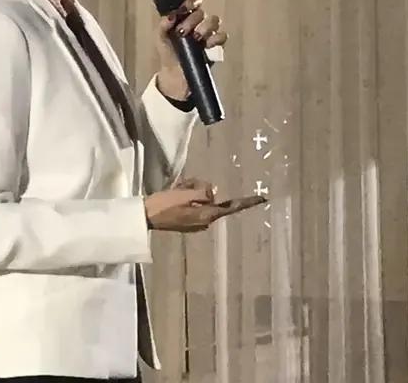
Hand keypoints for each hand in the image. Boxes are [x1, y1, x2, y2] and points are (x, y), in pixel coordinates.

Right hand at [144, 178, 265, 232]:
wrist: (144, 216)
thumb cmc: (165, 205)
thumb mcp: (186, 194)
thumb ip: (203, 192)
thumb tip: (211, 192)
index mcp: (207, 216)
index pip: (232, 207)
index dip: (247, 202)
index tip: (262, 198)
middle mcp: (205, 221)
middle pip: (212, 198)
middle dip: (201, 189)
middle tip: (184, 186)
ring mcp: (195, 221)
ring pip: (202, 199)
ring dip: (191, 191)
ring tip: (177, 189)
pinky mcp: (186, 219)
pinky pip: (193, 203)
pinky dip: (185, 196)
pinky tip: (174, 193)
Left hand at [155, 0, 227, 99]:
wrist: (174, 72)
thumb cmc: (168, 52)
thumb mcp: (160, 36)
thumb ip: (163, 24)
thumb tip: (171, 15)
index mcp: (185, 17)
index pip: (193, 2)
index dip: (192, 2)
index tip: (186, 8)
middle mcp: (198, 22)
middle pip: (202, 13)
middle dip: (192, 20)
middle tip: (182, 32)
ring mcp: (208, 33)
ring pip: (214, 21)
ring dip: (204, 28)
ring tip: (195, 38)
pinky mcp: (215, 46)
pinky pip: (222, 36)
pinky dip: (216, 39)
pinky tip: (206, 44)